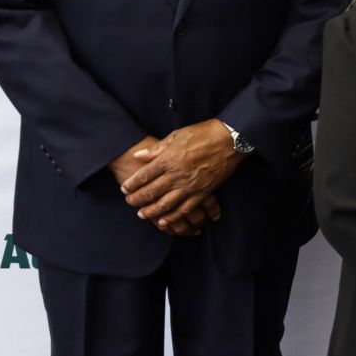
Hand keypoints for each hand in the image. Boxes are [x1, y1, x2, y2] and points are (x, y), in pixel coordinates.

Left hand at [121, 120, 243, 231]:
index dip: (131, 184)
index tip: (124, 188)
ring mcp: (190, 185)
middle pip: (150, 192)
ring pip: (165, 204)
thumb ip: (157, 148)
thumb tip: (138, 156)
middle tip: (129, 202)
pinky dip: (173, 217)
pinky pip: (184, 209)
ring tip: (142, 214)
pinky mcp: (202, 192)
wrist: (230, 139)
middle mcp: (177, 175)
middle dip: (136, 199)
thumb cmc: (203, 134)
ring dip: (150, 211)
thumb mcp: (177, 135)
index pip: (143, 176)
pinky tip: (163, 221)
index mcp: (169, 159)